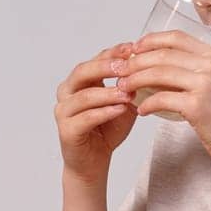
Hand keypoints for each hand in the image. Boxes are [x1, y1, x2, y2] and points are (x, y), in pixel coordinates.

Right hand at [55, 43, 137, 184]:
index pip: (95, 60)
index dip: (113, 53)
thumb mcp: (123, 103)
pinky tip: (120, 109)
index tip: (132, 48)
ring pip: (84, 96)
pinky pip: (85, 118)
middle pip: (83, 71)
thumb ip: (130, 87)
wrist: (94, 162)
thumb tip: (147, 67)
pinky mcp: (66, 130)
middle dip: (106, 67)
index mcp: (80, 81)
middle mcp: (67, 92)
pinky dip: (104, 112)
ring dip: (108, 93)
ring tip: (128, 93)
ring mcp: (64, 111)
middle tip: (126, 67)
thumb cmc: (107, 131)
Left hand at [117, 30, 210, 160]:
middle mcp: (210, 65)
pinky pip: (161, 99)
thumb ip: (197, 68)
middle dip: (136, 61)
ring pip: (158, 74)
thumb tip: (160, 65)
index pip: (176, 38)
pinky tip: (140, 110)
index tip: (135, 48)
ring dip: (135, 80)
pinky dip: (146, 104)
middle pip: (162, 55)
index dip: (151, 40)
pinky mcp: (196, 105)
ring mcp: (204, 84)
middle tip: (120, 70)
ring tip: (124, 88)